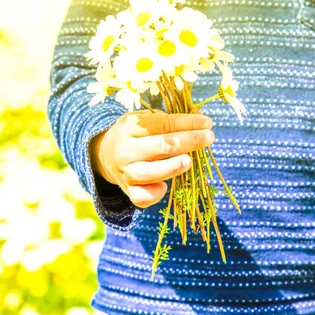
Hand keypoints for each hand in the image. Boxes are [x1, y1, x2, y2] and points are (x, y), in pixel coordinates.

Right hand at [90, 108, 214, 208]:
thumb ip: (171, 120)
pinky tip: (165, 187)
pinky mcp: (128, 190)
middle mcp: (126, 150)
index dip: (188, 123)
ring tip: (189, 161)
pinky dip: (154, 194)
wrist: (105, 154)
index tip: (208, 123)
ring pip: (150, 173)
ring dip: (172, 167)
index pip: (164, 124)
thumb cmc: (134, 134)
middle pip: (161, 146)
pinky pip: (141, 197)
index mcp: (130, 127)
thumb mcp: (146, 120)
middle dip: (189, 141)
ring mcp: (126, 172)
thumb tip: (202, 117)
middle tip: (209, 137)